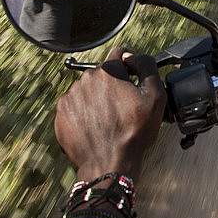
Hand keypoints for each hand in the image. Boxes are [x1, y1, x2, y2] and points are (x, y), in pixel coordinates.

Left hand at [54, 47, 165, 182]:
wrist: (109, 164)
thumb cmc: (133, 133)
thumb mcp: (155, 96)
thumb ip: (147, 66)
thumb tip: (134, 57)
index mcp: (108, 71)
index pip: (119, 53)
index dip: (130, 64)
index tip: (133, 79)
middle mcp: (85, 79)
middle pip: (103, 73)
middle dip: (114, 84)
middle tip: (124, 106)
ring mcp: (71, 96)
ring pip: (88, 89)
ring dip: (98, 97)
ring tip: (109, 119)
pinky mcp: (61, 113)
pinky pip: (75, 105)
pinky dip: (84, 111)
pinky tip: (95, 125)